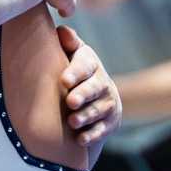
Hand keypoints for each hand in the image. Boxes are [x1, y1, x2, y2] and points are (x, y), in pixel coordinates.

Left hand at [57, 26, 119, 145]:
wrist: (93, 97)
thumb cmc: (73, 71)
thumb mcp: (71, 54)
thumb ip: (67, 43)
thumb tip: (61, 31)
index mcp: (91, 64)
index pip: (85, 65)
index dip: (76, 73)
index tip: (64, 80)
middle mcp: (102, 83)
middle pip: (94, 88)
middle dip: (83, 95)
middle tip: (70, 101)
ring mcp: (107, 103)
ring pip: (98, 110)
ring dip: (86, 116)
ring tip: (73, 121)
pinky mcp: (109, 123)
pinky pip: (101, 129)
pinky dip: (92, 135)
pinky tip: (81, 139)